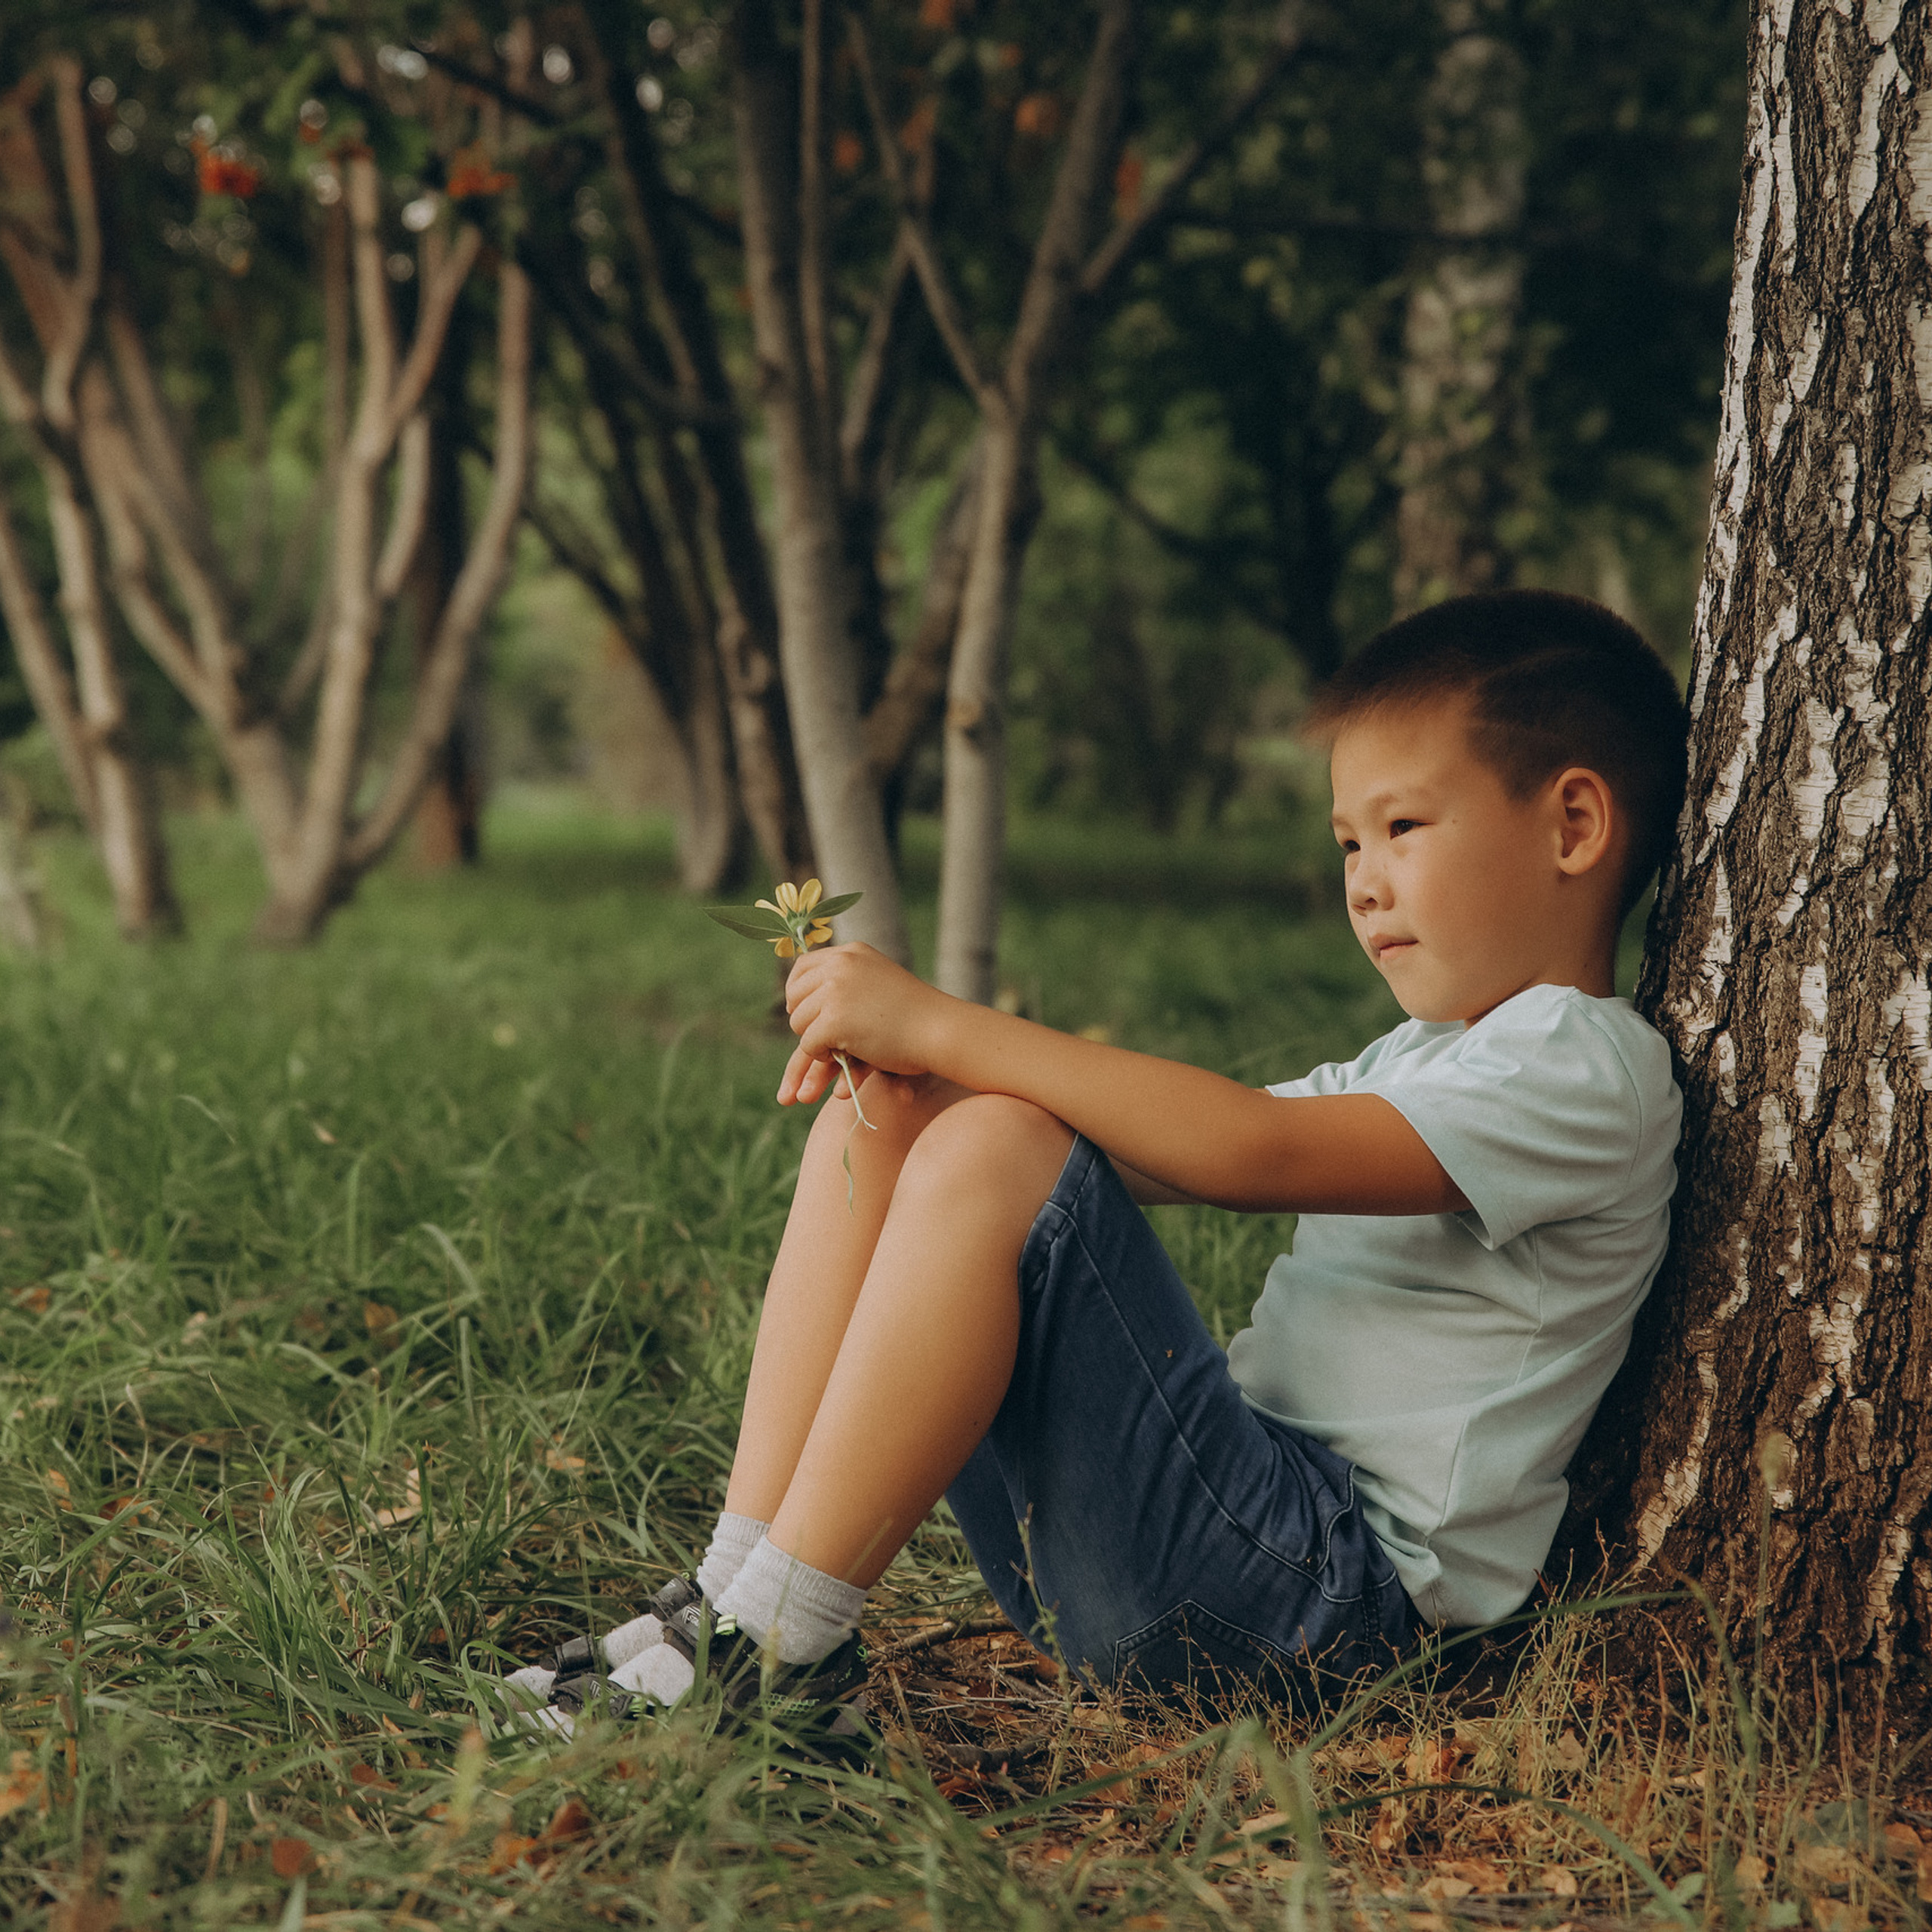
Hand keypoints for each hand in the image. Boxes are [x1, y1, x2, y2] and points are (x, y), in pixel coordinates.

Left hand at [776, 943, 944, 1104]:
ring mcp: (836, 991)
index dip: (798, 991)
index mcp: (851, 952)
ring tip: (842, 1045)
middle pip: (796, 995)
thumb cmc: (916, 1014)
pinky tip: (847, 1054)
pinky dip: (822, 1056)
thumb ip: (848, 980)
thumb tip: (801, 995)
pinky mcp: (835, 1020)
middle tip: (826, 1035)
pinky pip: (808, 1044)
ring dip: (816, 1039)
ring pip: (799, 1022)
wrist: (939, 1029)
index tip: (804, 1010)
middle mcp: (840, 964)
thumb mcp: (878, 981)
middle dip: (806, 1019)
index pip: (802, 966)